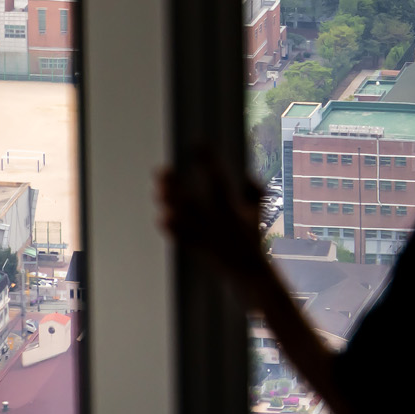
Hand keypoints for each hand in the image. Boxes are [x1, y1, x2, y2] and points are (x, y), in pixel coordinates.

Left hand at [158, 149, 267, 281]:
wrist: (249, 273)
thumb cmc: (253, 239)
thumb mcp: (257, 212)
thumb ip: (253, 191)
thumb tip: (245, 176)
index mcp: (232, 208)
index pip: (217, 178)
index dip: (207, 159)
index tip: (198, 143)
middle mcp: (217, 221)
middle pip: (193, 198)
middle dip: (176, 183)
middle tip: (161, 169)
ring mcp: (206, 236)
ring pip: (184, 217)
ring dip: (170, 203)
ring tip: (158, 190)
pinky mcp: (199, 249)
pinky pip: (183, 238)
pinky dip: (172, 229)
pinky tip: (161, 218)